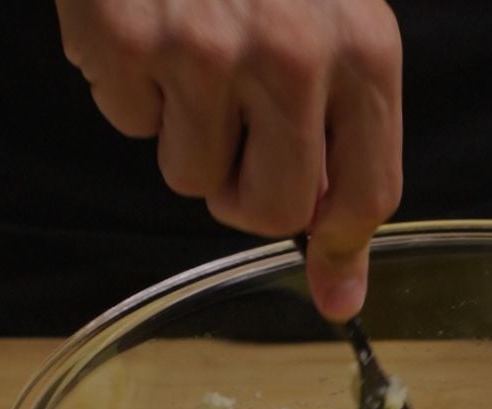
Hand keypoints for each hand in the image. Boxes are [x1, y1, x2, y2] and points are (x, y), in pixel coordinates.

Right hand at [54, 0, 402, 320]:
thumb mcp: (337, 32)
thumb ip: (349, 156)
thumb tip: (341, 296)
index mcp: (363, 52)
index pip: (366, 196)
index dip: (339, 243)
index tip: (327, 267)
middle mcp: (291, 54)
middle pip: (273, 213)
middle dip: (249, 194)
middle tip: (237, 137)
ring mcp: (204, 48)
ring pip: (192, 180)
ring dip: (187, 137)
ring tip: (191, 59)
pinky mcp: (125, 38)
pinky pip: (128, 125)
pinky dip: (133, 91)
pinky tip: (148, 30)